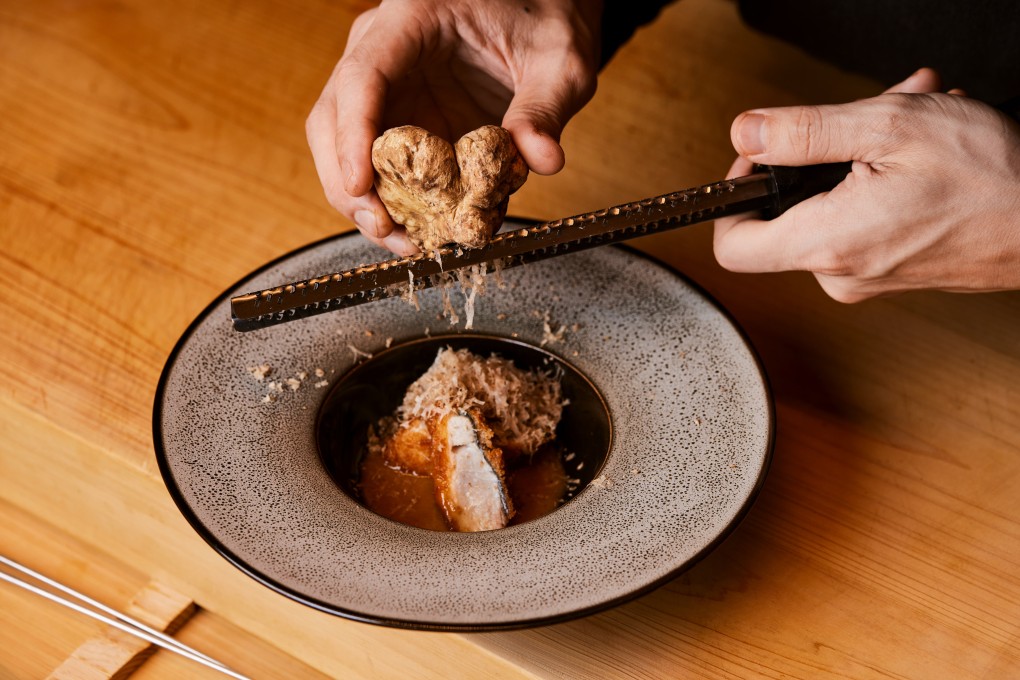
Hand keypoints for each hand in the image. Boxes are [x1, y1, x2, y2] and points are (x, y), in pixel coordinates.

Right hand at [306, 0, 602, 254]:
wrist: (542, 10)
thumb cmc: (544, 16)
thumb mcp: (560, 59)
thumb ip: (547, 107)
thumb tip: (542, 159)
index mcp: (411, 18)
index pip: (362, 77)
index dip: (353, 135)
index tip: (362, 186)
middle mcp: (382, 49)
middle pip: (333, 116)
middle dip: (348, 182)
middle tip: (387, 229)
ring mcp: (385, 84)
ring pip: (342, 145)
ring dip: (364, 200)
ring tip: (405, 240)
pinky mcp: (398, 115)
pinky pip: (376, 161)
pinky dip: (390, 198)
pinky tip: (419, 226)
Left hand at [713, 68, 1019, 301]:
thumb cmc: (992, 179)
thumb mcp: (889, 128)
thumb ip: (804, 132)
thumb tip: (746, 133)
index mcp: (826, 244)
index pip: (731, 246)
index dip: (733, 197)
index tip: (758, 160)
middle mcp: (838, 272)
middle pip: (787, 213)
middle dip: (820, 154)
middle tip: (864, 117)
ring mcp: (865, 276)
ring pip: (830, 207)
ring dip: (862, 155)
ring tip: (911, 122)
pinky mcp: (889, 271)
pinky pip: (861, 218)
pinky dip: (881, 178)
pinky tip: (922, 149)